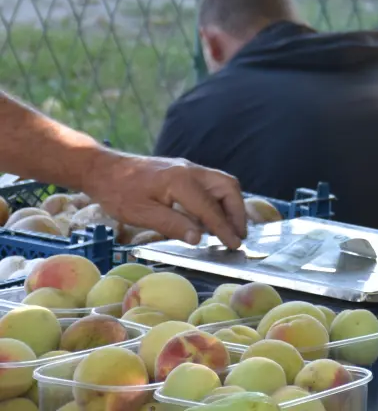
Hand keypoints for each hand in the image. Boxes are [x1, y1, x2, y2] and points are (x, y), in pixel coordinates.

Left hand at [80, 150, 246, 248]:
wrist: (103, 169)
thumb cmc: (118, 192)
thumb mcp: (141, 214)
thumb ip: (172, 224)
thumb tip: (199, 238)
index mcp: (181, 181)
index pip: (210, 208)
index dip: (224, 228)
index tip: (234, 244)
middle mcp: (191, 170)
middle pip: (227, 187)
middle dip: (238, 211)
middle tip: (239, 235)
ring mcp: (189, 168)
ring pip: (223, 183)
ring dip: (231, 204)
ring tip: (231, 227)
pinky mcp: (184, 171)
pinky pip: (211, 183)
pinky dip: (219, 199)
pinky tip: (213, 216)